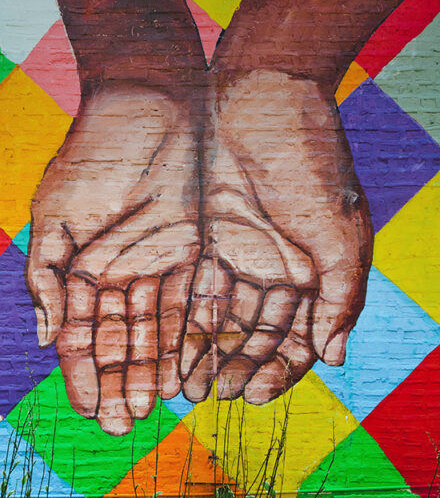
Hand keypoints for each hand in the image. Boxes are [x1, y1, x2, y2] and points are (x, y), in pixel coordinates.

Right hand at [27, 86, 200, 434]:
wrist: (149, 104)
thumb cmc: (92, 156)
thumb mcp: (57, 217)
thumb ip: (46, 277)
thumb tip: (45, 339)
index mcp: (74, 271)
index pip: (77, 335)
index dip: (81, 375)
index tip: (88, 412)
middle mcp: (112, 278)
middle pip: (114, 343)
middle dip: (117, 385)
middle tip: (122, 430)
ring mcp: (151, 268)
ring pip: (151, 333)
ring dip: (149, 372)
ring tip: (152, 411)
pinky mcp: (189, 254)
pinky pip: (187, 307)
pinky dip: (185, 341)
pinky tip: (184, 373)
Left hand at [180, 70, 371, 402]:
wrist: (264, 97)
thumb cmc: (311, 161)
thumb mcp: (338, 231)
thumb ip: (339, 296)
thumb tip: (331, 360)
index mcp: (313, 276)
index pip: (294, 339)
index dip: (275, 371)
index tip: (249, 397)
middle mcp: (272, 273)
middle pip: (248, 336)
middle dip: (228, 369)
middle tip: (204, 400)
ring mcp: (235, 256)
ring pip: (213, 317)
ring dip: (196, 353)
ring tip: (176, 385)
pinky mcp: (200, 239)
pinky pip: (185, 288)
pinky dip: (173, 318)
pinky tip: (157, 344)